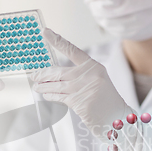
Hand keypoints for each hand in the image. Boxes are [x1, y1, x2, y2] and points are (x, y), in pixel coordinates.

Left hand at [31, 29, 139, 150]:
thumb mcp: (97, 82)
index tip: (45, 32)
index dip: (57, 41)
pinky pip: (58, 96)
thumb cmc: (107, 101)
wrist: (117, 118)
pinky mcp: (77, 101)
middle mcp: (88, 74)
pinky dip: (50, 96)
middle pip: (58, 71)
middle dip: (43, 74)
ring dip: (42, 86)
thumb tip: (57, 76)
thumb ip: (80, 77)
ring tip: (35, 86)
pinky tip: (45, 95)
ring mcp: (82, 87)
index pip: (71, 50)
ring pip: (55, 85)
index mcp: (93, 66)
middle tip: (34, 75)